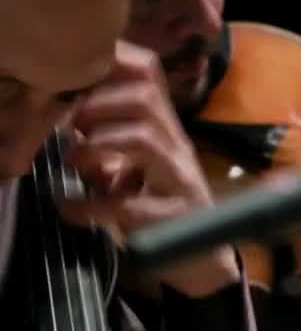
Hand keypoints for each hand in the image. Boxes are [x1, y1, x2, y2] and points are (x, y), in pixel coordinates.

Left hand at [58, 42, 239, 297]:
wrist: (204, 263)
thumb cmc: (164, 210)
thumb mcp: (136, 169)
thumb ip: (109, 144)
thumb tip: (65, 123)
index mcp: (166, 131)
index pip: (149, 79)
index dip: (113, 66)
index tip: (76, 79)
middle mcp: (177, 148)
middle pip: (147, 100)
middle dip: (98, 105)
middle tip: (70, 126)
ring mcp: (180, 180)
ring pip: (144, 140)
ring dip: (97, 145)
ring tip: (71, 162)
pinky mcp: (173, 216)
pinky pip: (129, 204)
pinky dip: (90, 205)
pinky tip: (69, 210)